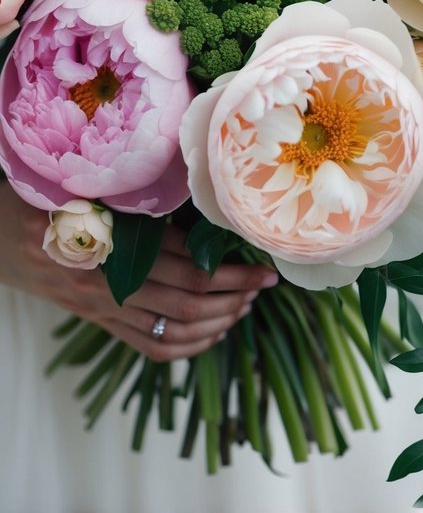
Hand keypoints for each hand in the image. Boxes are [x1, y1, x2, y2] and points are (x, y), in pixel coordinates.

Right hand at [0, 182, 278, 359]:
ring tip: (245, 304)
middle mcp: (106, 283)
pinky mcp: (99, 321)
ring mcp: (102, 308)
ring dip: (217, 321)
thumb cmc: (45, 200)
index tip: (263, 263)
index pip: (184, 267)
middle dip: (235, 295)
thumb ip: (139, 200)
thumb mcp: (88, 188)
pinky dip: (187, 345)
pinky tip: (212, 331)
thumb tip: (200, 202)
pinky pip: (148, 346)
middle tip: (265, 283)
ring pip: (172, 329)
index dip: (230, 270)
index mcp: (109, 245)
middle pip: (186, 301)